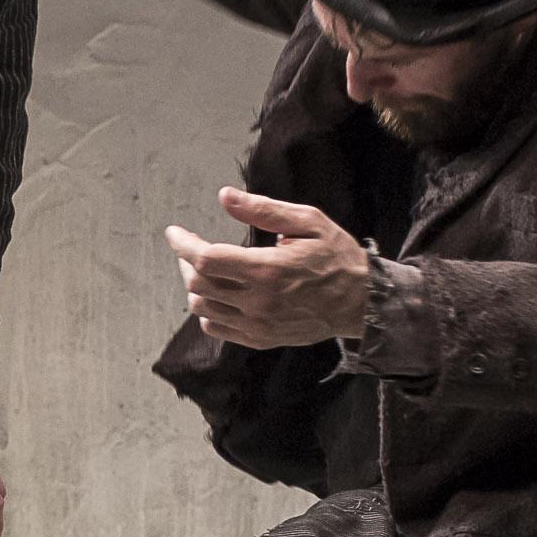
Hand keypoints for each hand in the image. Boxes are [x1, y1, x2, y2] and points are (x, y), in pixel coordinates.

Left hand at [167, 185, 369, 347]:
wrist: (361, 302)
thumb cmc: (337, 257)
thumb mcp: (308, 222)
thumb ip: (263, 210)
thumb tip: (225, 197)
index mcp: (267, 270)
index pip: (206, 259)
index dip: (183, 244)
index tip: (174, 232)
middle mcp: (258, 302)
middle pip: (199, 284)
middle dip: (187, 262)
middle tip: (193, 247)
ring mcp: (258, 325)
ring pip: (203, 309)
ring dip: (197, 287)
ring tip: (206, 270)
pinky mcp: (261, 339)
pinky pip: (217, 329)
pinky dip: (208, 311)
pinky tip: (219, 295)